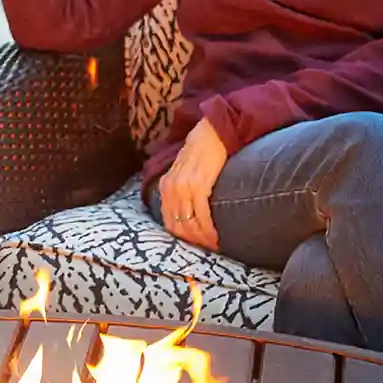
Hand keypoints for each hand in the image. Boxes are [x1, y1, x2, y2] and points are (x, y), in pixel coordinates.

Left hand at [158, 120, 228, 251]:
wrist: (212, 132)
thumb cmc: (202, 151)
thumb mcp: (183, 170)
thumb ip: (181, 188)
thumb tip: (188, 210)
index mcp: (166, 186)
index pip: (169, 221)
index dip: (182, 237)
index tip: (196, 245)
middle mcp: (171, 188)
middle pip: (178, 226)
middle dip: (193, 242)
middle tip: (208, 250)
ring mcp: (183, 188)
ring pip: (190, 224)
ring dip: (202, 240)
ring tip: (214, 247)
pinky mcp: (198, 186)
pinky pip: (202, 216)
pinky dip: (209, 230)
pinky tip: (217, 238)